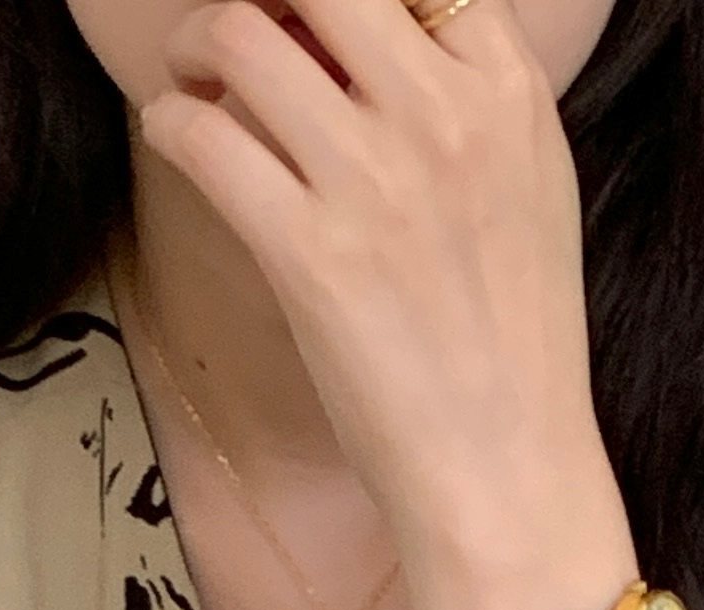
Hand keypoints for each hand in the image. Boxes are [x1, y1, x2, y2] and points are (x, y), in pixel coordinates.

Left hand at [137, 0, 630, 609]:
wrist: (507, 469)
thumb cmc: (516, 346)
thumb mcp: (531, 189)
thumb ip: (471, 104)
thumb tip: (381, 49)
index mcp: (507, 90)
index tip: (312, 16)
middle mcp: (442, 115)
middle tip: (238, 34)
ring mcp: (372, 181)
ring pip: (243, 36)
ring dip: (197, 45)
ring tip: (194, 80)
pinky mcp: (308, 252)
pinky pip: (202, 137)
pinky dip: (172, 122)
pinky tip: (179, 140)